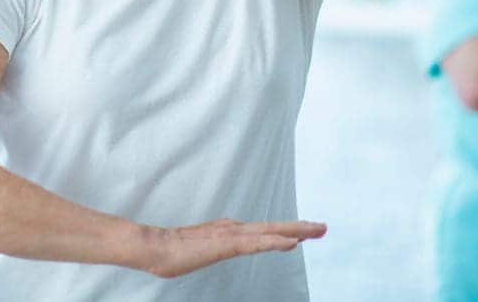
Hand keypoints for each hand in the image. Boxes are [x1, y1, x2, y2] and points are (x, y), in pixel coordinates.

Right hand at [137, 218, 325, 278]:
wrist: (154, 248)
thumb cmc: (170, 251)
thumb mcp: (196, 250)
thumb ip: (208, 244)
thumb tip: (215, 242)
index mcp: (227, 232)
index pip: (262, 230)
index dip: (284, 230)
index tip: (302, 232)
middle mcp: (233, 229)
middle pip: (273, 227)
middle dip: (299, 227)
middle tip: (323, 227)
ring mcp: (230, 235)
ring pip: (270, 232)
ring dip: (295, 230)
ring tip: (317, 230)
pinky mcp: (226, 243)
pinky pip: (256, 243)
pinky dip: (275, 241)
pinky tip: (291, 242)